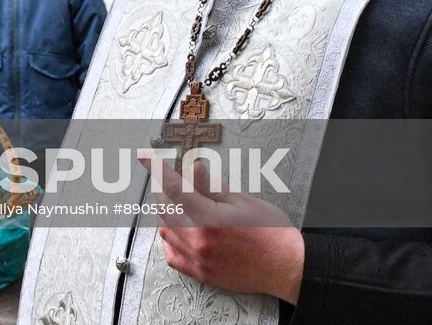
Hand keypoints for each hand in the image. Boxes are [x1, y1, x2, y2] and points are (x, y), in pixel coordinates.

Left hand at [142, 157, 303, 303]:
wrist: (287, 267)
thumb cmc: (271, 232)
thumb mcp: (242, 201)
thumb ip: (211, 187)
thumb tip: (192, 168)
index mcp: (208, 219)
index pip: (174, 187)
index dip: (157, 169)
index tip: (144, 158)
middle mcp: (198, 241)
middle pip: (165, 209)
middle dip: (164, 190)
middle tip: (173, 180)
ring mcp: (197, 259)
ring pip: (165, 230)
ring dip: (166, 213)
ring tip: (180, 202)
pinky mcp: (200, 273)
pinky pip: (172, 255)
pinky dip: (169, 239)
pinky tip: (178, 230)